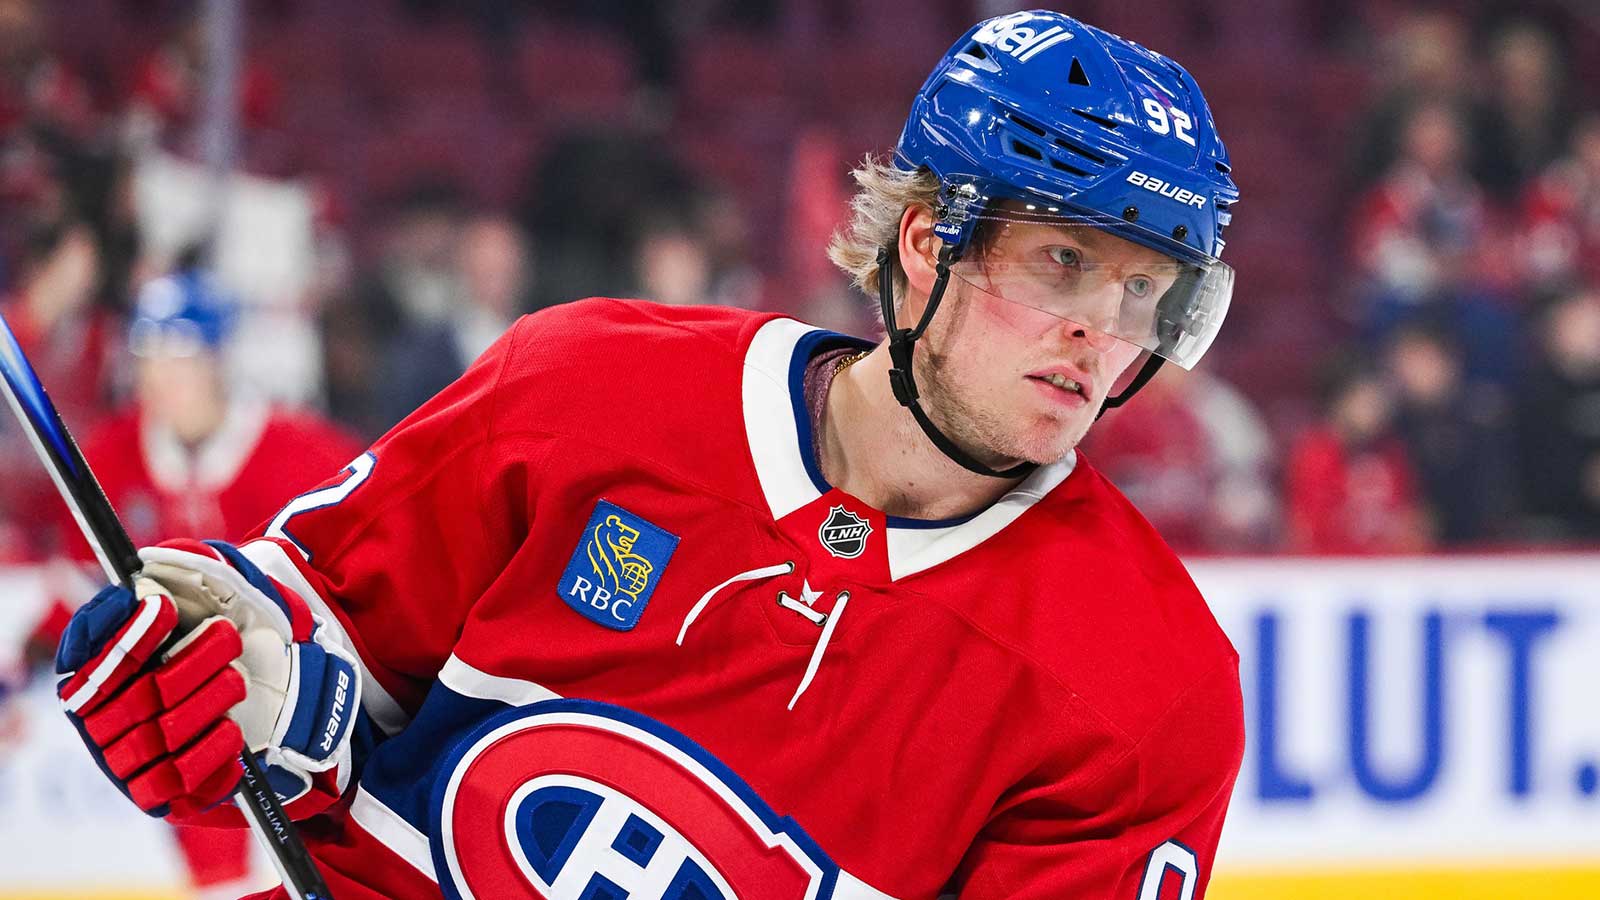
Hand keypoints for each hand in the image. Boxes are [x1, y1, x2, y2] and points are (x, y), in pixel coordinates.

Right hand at [55, 539, 360, 817]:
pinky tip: (232, 730)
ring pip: (161, 736)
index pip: (97, 660)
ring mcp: (129, 761)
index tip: (165, 607)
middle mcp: (102, 723)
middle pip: (139, 697)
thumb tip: (137, 582)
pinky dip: (210, 755)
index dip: (128, 635)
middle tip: (228, 636)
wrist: (260, 688)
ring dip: (206, 701)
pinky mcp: (161, 794)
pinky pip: (176, 784)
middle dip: (189, 662)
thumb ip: (171, 579)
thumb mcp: (200, 596)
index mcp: (93, 678)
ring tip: (235, 678)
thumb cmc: (212, 635)